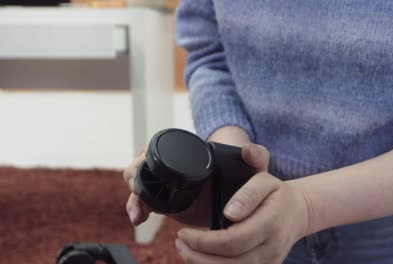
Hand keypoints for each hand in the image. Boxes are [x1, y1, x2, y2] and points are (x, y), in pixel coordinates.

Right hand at [122, 140, 268, 226]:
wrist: (240, 194)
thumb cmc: (244, 175)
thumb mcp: (252, 165)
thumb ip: (256, 155)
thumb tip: (249, 150)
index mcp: (188, 151)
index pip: (158, 146)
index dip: (145, 155)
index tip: (142, 165)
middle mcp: (174, 166)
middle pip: (141, 165)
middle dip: (134, 176)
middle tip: (137, 189)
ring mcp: (168, 185)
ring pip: (139, 186)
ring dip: (134, 197)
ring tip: (139, 213)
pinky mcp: (167, 203)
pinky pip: (145, 203)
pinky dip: (138, 210)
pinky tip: (140, 219)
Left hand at [174, 144, 309, 263]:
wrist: (298, 213)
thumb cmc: (277, 194)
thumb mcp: (265, 181)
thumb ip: (248, 192)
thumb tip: (230, 211)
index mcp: (270, 224)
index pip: (232, 241)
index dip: (204, 242)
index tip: (184, 232)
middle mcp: (270, 249)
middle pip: (229, 263)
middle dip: (197, 256)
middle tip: (179, 242)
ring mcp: (269, 263)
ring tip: (185, 251)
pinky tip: (201, 259)